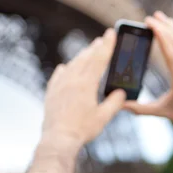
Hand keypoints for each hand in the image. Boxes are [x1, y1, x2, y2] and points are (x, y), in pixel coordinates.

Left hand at [40, 28, 125, 146]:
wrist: (58, 139)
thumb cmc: (82, 129)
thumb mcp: (103, 117)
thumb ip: (115, 103)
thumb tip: (121, 93)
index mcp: (86, 84)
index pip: (99, 59)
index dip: (107, 45)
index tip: (110, 33)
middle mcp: (71, 80)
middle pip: (85, 58)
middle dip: (95, 47)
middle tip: (102, 39)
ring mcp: (59, 85)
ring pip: (72, 65)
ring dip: (81, 56)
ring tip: (88, 51)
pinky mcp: (51, 93)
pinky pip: (58, 75)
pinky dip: (64, 69)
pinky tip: (64, 67)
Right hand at [123, 11, 172, 127]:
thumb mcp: (163, 110)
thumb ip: (141, 109)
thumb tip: (121, 104)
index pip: (171, 55)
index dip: (162, 39)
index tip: (154, 26)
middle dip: (162, 28)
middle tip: (149, 19)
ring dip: (170, 26)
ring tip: (158, 16)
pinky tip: (169, 23)